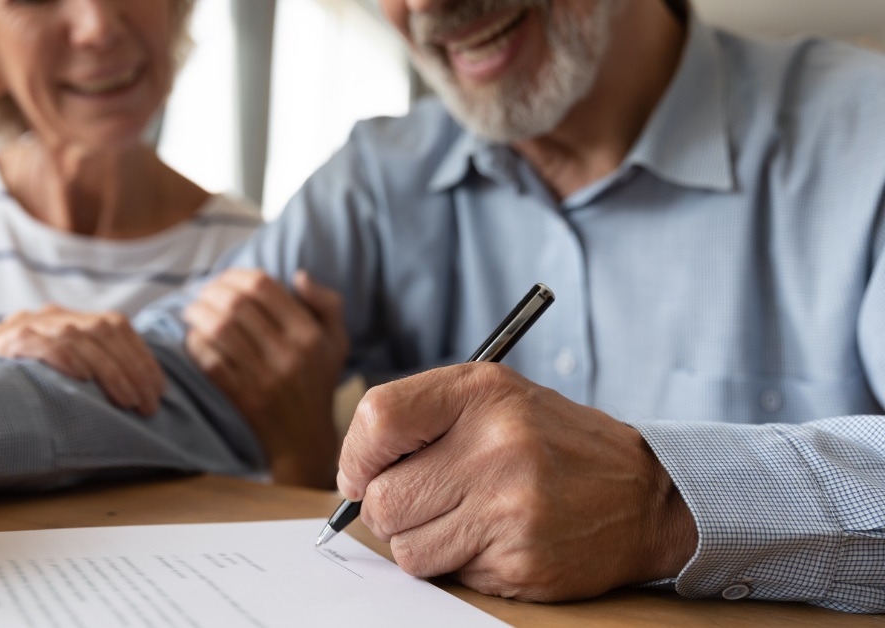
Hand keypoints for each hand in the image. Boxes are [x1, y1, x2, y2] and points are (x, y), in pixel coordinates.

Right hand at [0, 305, 165, 415]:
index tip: (158, 390)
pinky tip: (82, 378)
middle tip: (148, 405)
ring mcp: (25, 324)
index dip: (142, 357)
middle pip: (104, 330)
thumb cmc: (15, 395)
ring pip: (79, 336)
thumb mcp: (56, 377)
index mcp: (66, 319)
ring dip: (110, 371)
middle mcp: (48, 315)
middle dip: (133, 369)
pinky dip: (64, 358)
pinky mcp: (4, 341)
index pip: (116, 326)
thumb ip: (89, 374)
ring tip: (128, 401)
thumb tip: (140, 398)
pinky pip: (40, 343)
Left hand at [183, 270, 346, 488]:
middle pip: (237, 304)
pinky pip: (210, 361)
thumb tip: (298, 275)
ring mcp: (263, 377)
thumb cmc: (318, 381)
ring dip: (198, 313)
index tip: (225, 278)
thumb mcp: (337, 341)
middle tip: (202, 292)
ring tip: (192, 310)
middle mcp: (288, 354)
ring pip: (219, 330)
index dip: (237, 275)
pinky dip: (196, 344)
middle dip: (212, 291)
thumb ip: (326, 303)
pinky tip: (193, 336)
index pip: (264, 287)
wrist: (305, 438)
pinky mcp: (243, 397)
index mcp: (309, 334)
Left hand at [337, 363, 697, 601]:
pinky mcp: (521, 560)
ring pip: (406, 547)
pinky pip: (447, 575)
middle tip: (418, 503)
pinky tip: (494, 539)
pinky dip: (458, 564)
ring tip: (462, 519)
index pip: (377, 420)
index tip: (362, 472)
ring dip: (420, 542)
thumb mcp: (495, 399)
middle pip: (382, 498)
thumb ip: (420, 419)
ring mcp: (510, 507)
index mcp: (482, 393)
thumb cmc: (552, 444)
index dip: (356, 456)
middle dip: (386, 509)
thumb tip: (352, 475)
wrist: (646, 495)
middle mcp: (497, 445)